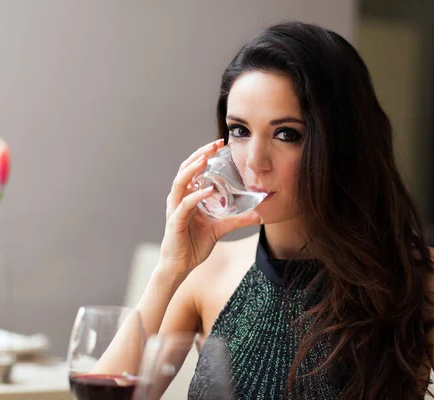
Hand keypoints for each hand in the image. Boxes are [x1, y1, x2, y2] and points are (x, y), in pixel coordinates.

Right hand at [159, 139, 261, 276]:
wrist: (180, 265)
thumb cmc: (194, 244)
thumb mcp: (220, 228)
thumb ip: (237, 220)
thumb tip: (259, 215)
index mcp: (187, 196)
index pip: (193, 169)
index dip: (205, 154)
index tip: (220, 144)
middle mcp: (178, 199)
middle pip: (185, 169)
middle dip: (200, 155)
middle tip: (215, 145)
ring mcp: (175, 209)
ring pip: (180, 182)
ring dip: (192, 169)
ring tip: (206, 159)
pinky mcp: (175, 221)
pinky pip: (185, 204)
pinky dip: (196, 195)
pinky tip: (208, 190)